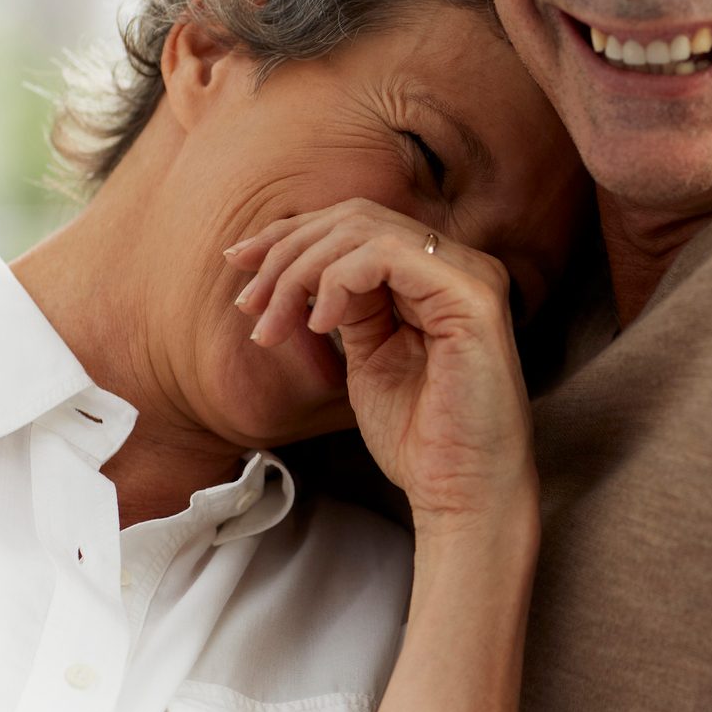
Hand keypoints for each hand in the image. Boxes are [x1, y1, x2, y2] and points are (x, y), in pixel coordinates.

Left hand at [226, 201, 534, 531]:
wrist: (462, 494)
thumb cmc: (420, 440)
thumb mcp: (370, 356)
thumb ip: (349, 306)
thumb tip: (299, 268)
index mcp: (437, 276)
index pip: (356, 225)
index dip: (291, 237)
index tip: (238, 264)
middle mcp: (459, 265)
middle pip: (356, 217)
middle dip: (287, 252)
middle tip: (249, 305)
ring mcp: (472, 276)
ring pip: (366, 229)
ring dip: (301, 271)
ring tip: (274, 324)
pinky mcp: (473, 297)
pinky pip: (388, 255)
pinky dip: (338, 281)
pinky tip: (318, 325)